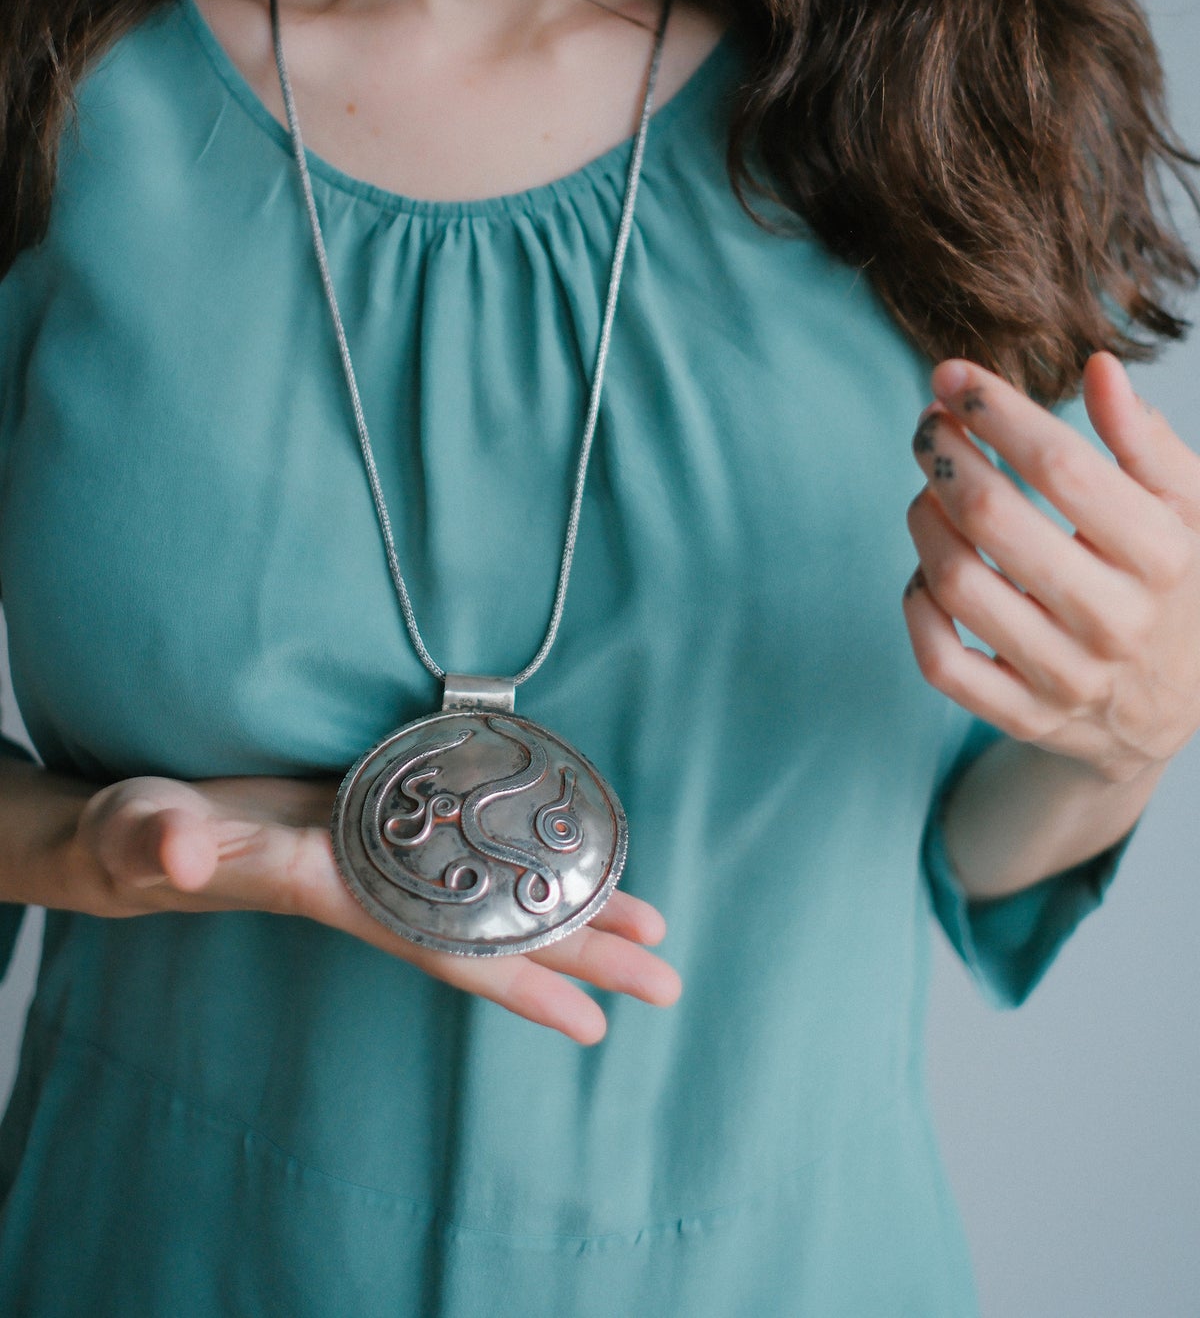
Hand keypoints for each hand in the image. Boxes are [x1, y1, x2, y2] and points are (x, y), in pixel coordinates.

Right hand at [72, 772, 680, 1044]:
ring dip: (572, 912)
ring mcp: (383, 858)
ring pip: (492, 896)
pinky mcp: (379, 821)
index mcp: (334, 891)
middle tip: (670, 979)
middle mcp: (374, 888)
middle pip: (492, 935)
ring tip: (652, 926)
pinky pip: (470, 854)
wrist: (140, 830)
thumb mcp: (139, 831)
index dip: (514, 981)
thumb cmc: (137, 834)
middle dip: (580, 956)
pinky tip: (568, 857)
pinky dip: (523, 860)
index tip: (595, 1024)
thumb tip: (176, 854)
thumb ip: (157, 842)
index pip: (438, 948)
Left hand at [902, 351, 1199, 785]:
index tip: (953, 376)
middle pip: (993, 517)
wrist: (1179, 706)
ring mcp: (1067, 677)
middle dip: (943, 454)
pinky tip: (927, 568)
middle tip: (928, 425)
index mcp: (1162, 556)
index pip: (1059, 465)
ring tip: (930, 491)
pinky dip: (917, 605)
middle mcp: (1114, 621)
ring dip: (923, 521)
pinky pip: (942, 661)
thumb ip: (1145, 442)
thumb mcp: (1188, 508)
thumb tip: (1099, 369)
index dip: (995, 410)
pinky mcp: (1025, 717)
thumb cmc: (1176, 582)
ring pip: (957, 585)